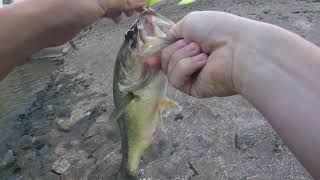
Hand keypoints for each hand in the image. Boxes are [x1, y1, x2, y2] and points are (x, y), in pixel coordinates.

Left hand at [33, 0, 146, 45]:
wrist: (41, 24)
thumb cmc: (67, 7)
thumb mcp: (99, 2)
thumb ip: (122, 1)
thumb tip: (143, 0)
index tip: (144, 2)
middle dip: (128, 0)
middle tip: (138, 9)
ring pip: (112, 0)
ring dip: (122, 6)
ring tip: (127, 15)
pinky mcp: (87, 8)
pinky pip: (105, 7)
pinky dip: (113, 12)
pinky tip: (117, 19)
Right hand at [149, 11, 263, 97]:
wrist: (238, 47)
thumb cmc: (217, 30)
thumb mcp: (189, 23)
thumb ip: (172, 35)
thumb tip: (158, 50)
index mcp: (191, 46)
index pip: (168, 53)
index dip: (158, 54)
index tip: (150, 57)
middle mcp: (192, 62)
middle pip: (165, 60)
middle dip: (175, 49)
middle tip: (195, 44)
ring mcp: (193, 76)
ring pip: (168, 69)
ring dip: (182, 56)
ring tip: (202, 53)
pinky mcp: (195, 89)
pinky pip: (176, 80)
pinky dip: (187, 67)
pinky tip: (202, 62)